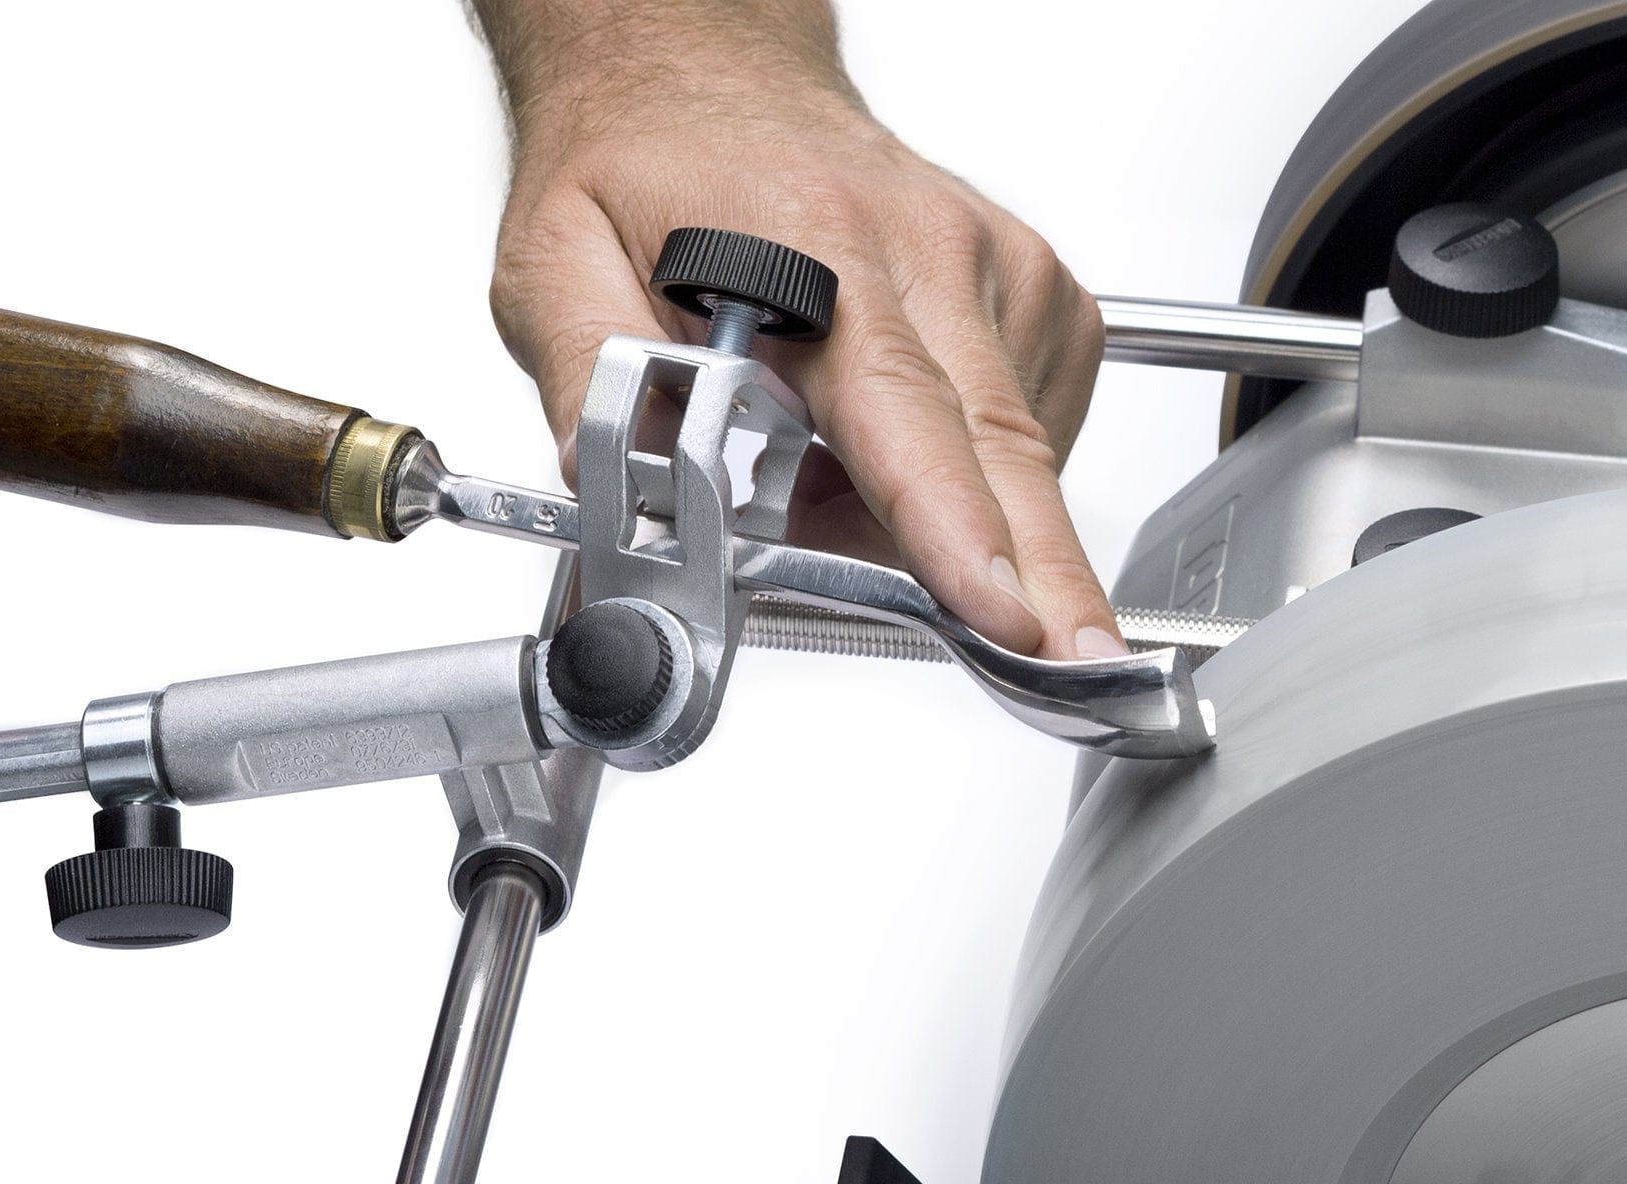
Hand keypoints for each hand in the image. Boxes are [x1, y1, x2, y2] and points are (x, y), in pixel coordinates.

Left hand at [476, 7, 1120, 659]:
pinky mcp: (1031, 287)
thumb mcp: (555, 266)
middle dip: (1039, 578)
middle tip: (1070, 666)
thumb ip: (588, 383)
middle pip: (1002, 448)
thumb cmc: (642, 163)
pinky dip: (970, 472)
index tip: (1001, 611)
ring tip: (827, 486)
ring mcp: (994, 264)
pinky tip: (887, 448)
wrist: (704, 74)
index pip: (902, 413)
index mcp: (815, 247)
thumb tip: (621, 493)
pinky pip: (1033, 421)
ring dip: (942, 520)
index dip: (951, 526)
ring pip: (1017, 451)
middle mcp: (928, 251)